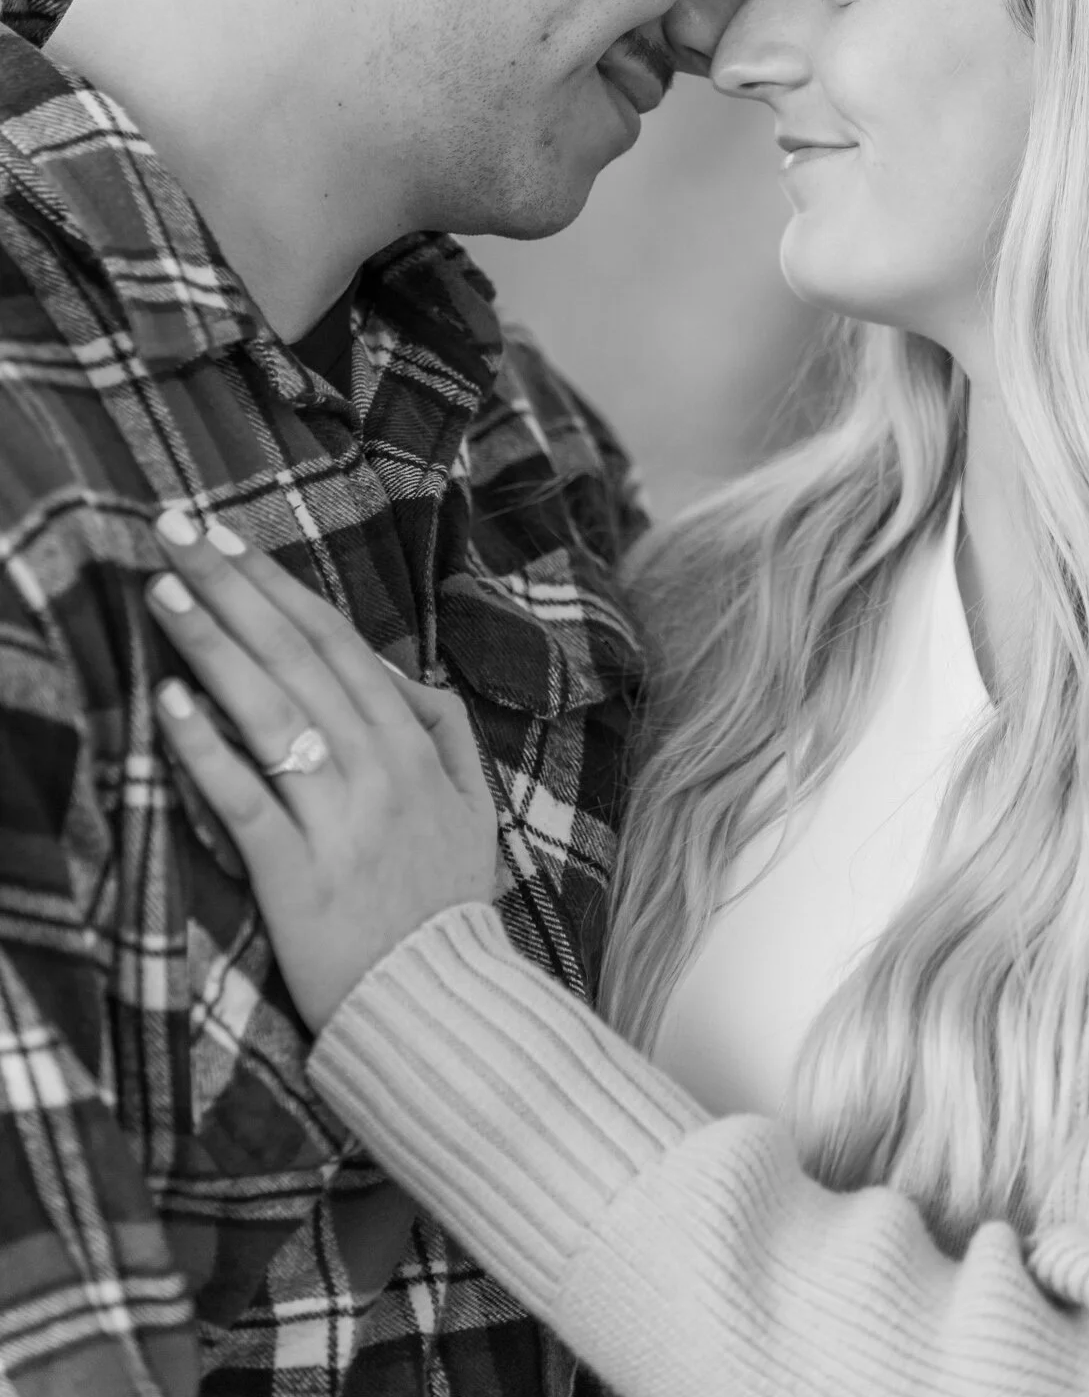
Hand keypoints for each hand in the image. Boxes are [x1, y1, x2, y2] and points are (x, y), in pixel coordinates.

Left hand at [145, 510, 498, 1030]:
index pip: (336, 643)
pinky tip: (170, 704)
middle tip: (174, 529)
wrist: (442, 1008)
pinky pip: (246, 801)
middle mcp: (378, 770)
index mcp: (412, 747)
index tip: (225, 537)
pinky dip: (208, 750)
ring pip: (270, 714)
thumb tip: (392, 672)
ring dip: (213, 645)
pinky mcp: (298, 877)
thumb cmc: (447, 904)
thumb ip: (443, 728)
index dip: (277, 585)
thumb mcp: (475, 804)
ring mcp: (339, 822)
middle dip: (232, 587)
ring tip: (163, 591)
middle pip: (296, 659)